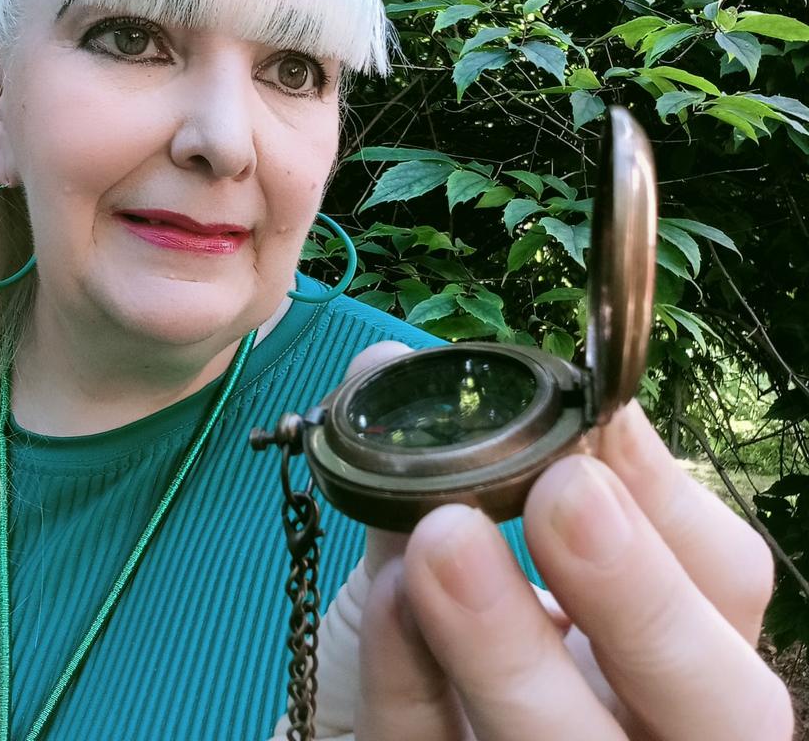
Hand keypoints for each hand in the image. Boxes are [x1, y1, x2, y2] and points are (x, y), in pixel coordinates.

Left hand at [270, 342, 793, 740]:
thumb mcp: (433, 542)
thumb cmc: (419, 629)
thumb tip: (386, 364)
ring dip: (513, 648)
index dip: (673, 500)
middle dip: (643, 593)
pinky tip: (387, 607)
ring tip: (442, 541)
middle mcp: (637, 725)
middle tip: (565, 494)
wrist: (344, 725)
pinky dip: (412, 682)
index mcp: (661, 647)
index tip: (602, 415)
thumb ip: (433, 467)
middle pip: (718, 701)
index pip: (725, 584)